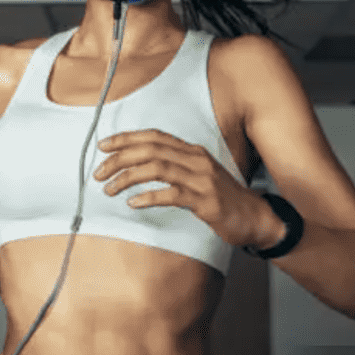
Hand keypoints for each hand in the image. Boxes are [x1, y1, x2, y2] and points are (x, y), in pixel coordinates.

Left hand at [93, 128, 268, 247]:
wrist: (255, 217)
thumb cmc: (222, 198)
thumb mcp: (198, 175)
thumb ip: (174, 166)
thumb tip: (139, 165)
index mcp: (192, 151)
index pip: (154, 137)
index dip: (126, 138)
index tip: (103, 146)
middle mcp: (196, 160)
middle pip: (151, 150)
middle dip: (120, 159)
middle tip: (99, 173)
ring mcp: (202, 179)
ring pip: (157, 168)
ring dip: (128, 177)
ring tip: (109, 189)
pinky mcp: (206, 201)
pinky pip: (172, 194)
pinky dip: (149, 197)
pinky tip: (133, 203)